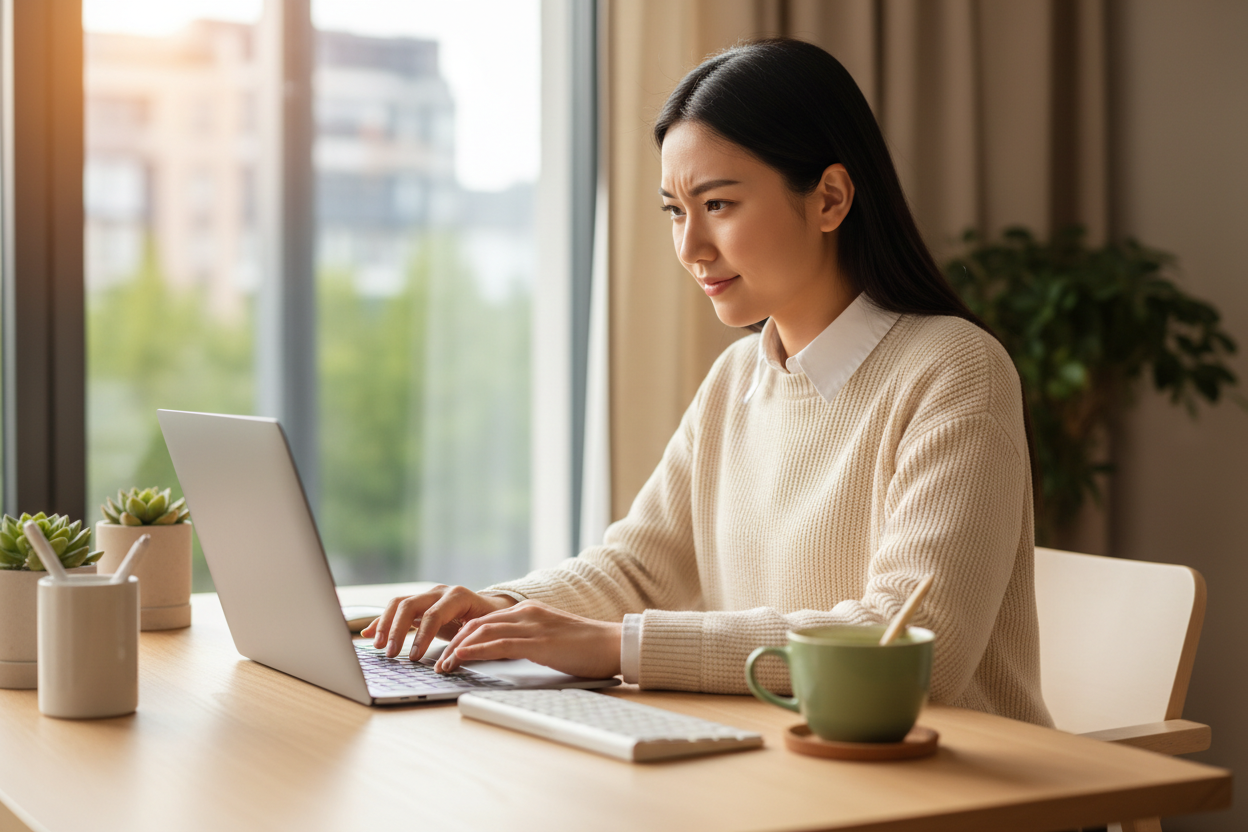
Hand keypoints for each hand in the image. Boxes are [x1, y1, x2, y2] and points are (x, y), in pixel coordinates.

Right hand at [360, 585, 516, 659]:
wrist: (492, 607)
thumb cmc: (491, 621)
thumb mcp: (485, 630)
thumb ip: (469, 641)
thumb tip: (453, 661)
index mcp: (457, 596)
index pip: (433, 614)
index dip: (422, 636)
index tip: (413, 657)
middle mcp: (439, 592)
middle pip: (410, 605)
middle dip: (396, 630)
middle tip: (390, 654)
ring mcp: (427, 596)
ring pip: (399, 604)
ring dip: (385, 625)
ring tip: (377, 646)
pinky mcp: (419, 605)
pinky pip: (396, 610)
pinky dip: (381, 621)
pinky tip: (368, 634)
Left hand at [436, 600, 621, 679]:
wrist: (615, 645)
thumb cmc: (587, 648)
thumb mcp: (552, 640)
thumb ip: (529, 642)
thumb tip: (507, 657)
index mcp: (530, 611)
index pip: (485, 620)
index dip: (462, 635)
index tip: (447, 651)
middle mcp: (527, 613)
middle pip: (478, 624)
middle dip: (453, 642)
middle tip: (438, 660)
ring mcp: (533, 626)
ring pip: (484, 632)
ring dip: (459, 649)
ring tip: (444, 664)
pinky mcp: (539, 643)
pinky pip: (500, 645)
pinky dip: (476, 651)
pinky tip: (462, 658)